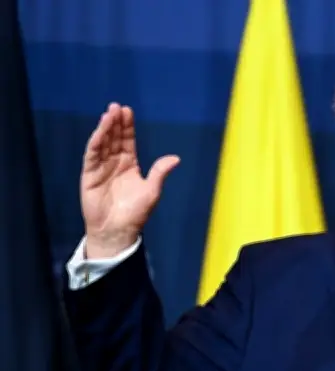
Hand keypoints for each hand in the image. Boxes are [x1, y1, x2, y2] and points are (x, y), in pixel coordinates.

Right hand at [80, 103, 179, 257]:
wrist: (118, 230)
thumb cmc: (136, 213)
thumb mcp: (152, 190)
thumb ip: (160, 172)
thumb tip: (176, 158)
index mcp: (129, 165)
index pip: (127, 141)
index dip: (127, 127)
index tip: (128, 111)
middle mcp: (114, 164)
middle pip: (113, 138)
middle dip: (115, 122)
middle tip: (117, 106)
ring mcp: (100, 169)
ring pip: (102, 144)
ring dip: (105, 129)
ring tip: (109, 114)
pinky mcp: (89, 176)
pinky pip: (92, 156)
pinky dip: (95, 143)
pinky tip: (100, 132)